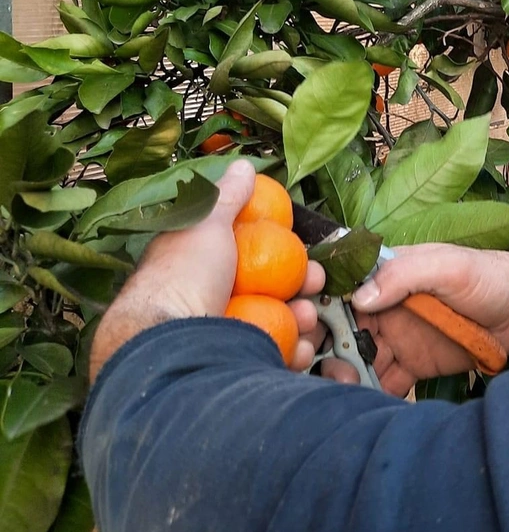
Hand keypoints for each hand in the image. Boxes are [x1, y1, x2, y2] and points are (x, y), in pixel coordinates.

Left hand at [89, 161, 324, 380]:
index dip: (280, 249)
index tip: (303, 249)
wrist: (169, 346)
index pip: (247, 253)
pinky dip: (293, 353)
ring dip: (302, 319)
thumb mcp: (205, 223)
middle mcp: (211, 301)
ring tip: (308, 319)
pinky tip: (301, 349)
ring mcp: (222, 336)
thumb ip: (228, 197)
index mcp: (201, 266)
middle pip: (268, 290)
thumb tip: (243, 165)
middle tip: (316, 282)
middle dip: (301, 285)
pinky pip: (271, 357)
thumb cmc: (183, 277)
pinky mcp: (234, 366)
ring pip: (275, 325)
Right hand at [307, 244, 508, 396]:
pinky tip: (362, 404)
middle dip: (325, 346)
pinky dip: (368, 394)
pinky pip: (381, 383)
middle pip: (340, 328)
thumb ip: (404, 274)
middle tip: (324, 364)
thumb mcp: (447, 265)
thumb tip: (359, 298)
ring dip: (343, 373)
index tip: (306, 324)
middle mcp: (384, 308)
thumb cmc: (488, 277)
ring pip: (355, 359)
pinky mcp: (411, 367)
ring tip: (342, 387)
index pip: (341, 288)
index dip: (319, 304)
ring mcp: (396, 339)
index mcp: (387, 276)